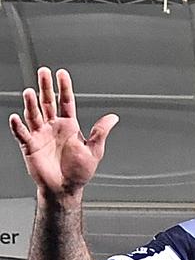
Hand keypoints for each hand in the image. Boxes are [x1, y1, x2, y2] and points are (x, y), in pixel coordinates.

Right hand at [9, 68, 117, 199]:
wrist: (65, 188)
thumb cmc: (79, 171)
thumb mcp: (94, 150)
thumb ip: (100, 132)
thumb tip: (113, 117)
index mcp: (69, 126)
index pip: (66, 102)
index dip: (64, 87)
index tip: (62, 73)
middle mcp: (53, 127)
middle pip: (47, 102)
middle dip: (45, 87)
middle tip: (43, 72)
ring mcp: (41, 135)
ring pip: (34, 114)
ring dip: (31, 103)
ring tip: (29, 91)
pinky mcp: (31, 146)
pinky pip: (23, 134)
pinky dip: (18, 126)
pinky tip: (16, 118)